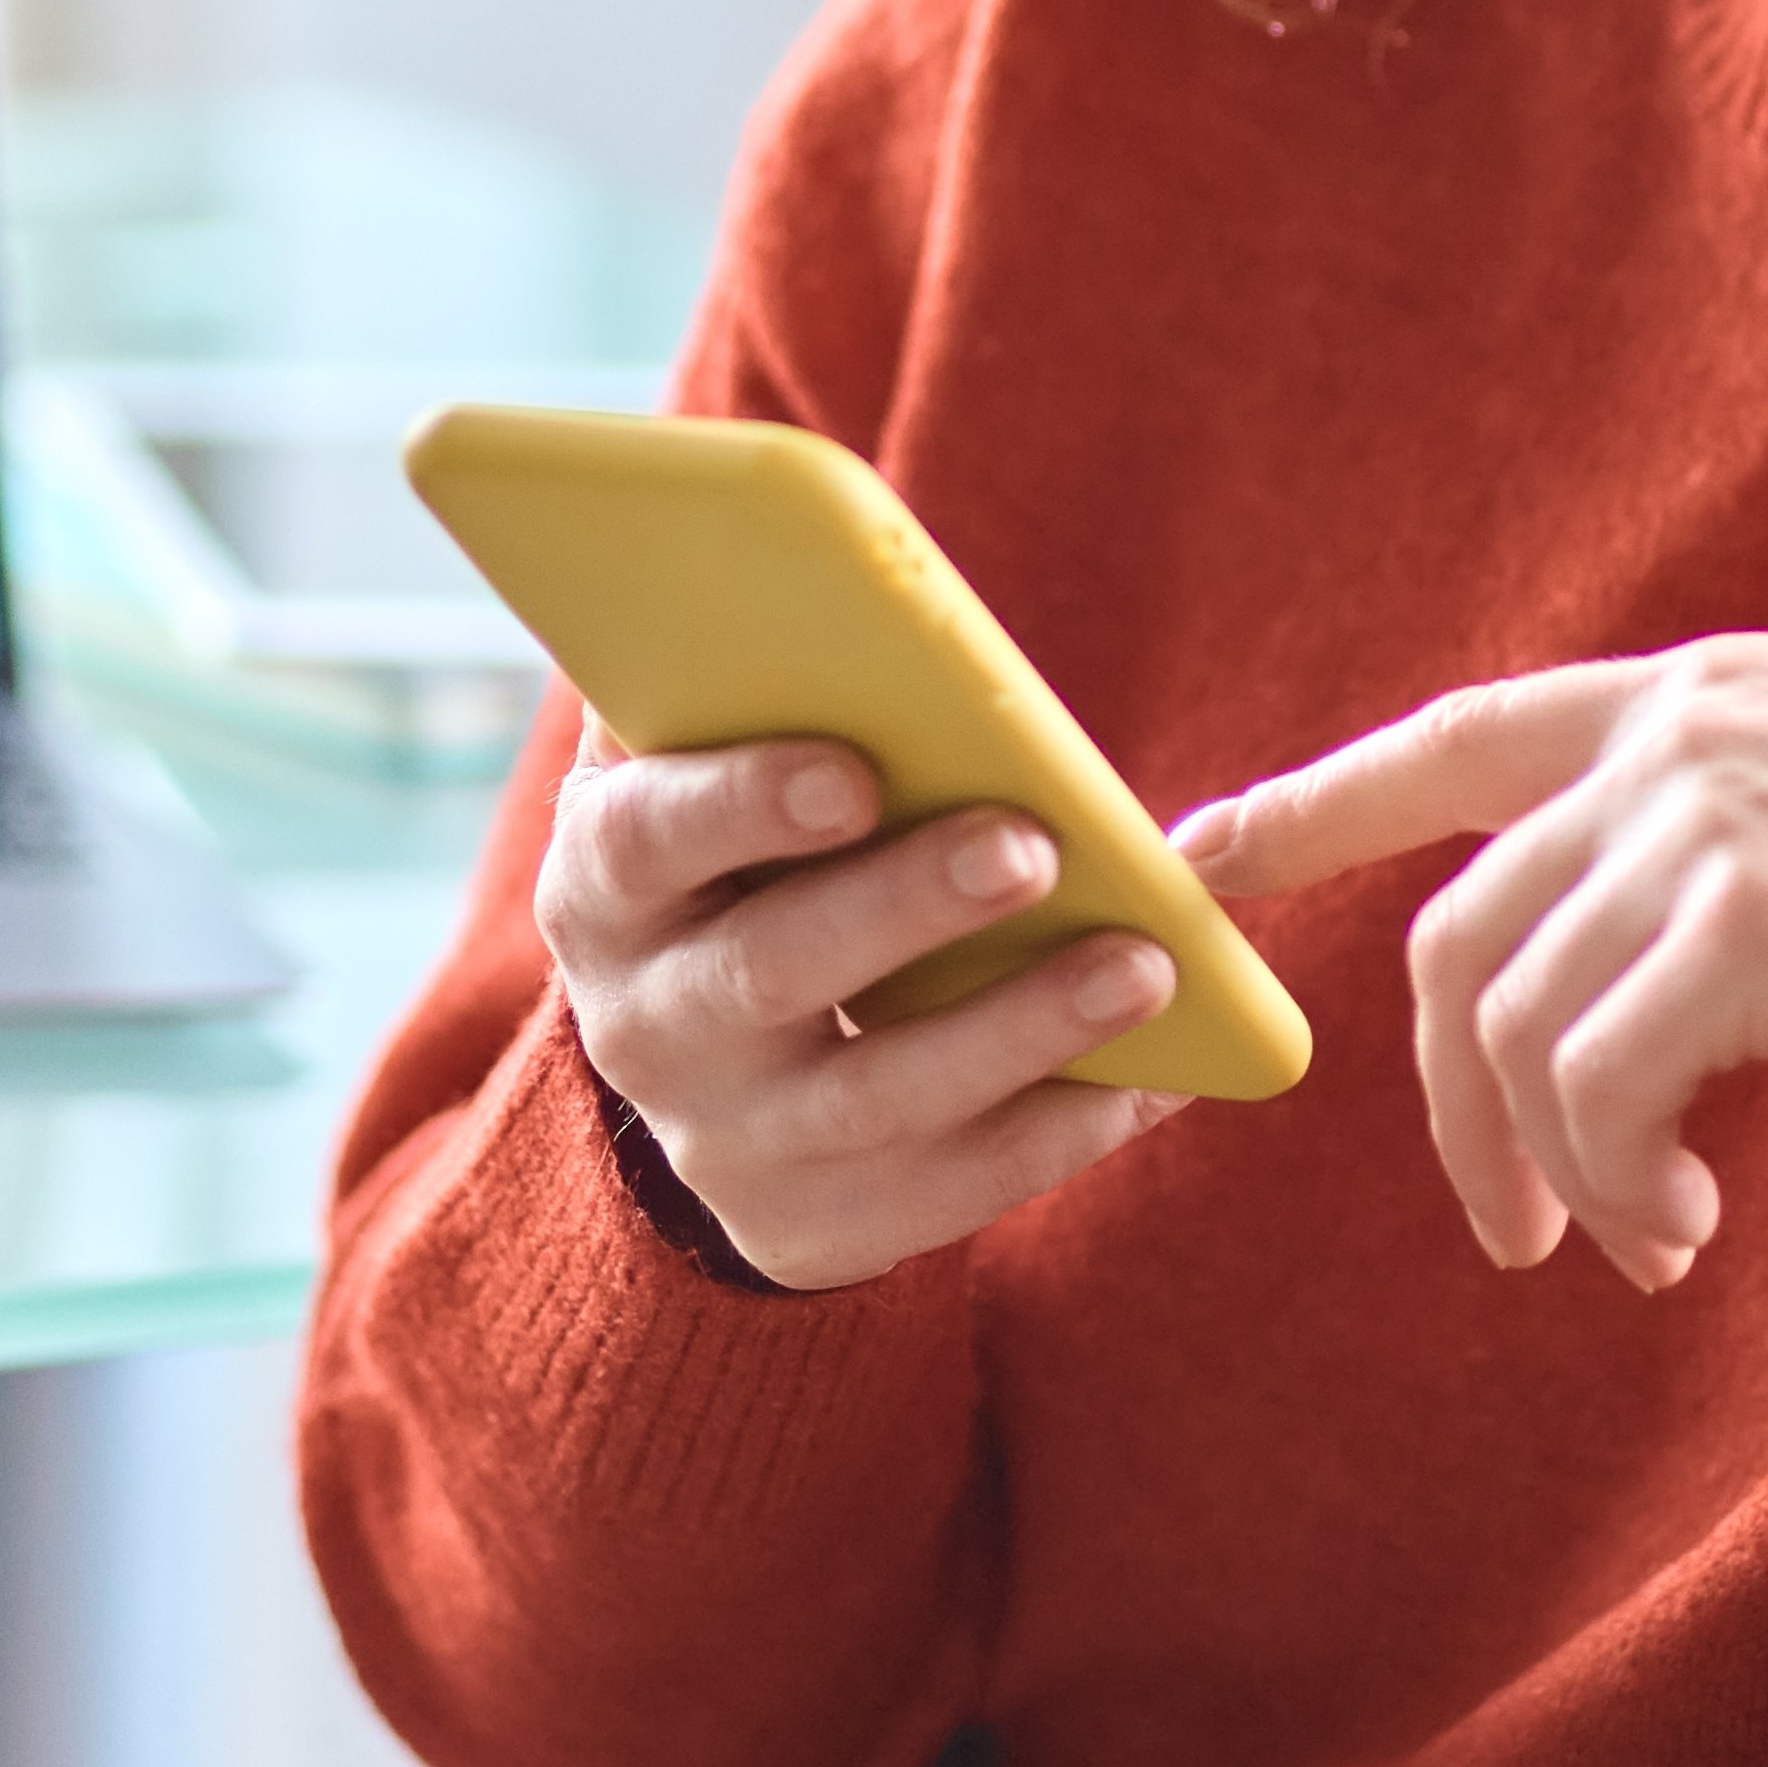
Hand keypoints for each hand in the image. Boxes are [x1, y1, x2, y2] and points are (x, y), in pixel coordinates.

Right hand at [543, 734, 1185, 1289]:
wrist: (703, 1068)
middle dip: (908, 908)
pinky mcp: (818, 1225)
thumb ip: (735, 675)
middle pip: (771, 971)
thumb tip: (827, 542)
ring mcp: (731, 1141)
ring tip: (1145, 966)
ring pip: (878, 1096)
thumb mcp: (697, 774)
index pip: (648, 840)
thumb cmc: (737, 860)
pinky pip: (952, 1190)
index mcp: (608, 884)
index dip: (744, 804)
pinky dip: (1063, 1127)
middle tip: (1033, 846)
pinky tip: (1159, 1074)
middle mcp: (648, 1025)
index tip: (855, 773)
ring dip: (1019, 1028)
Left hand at [1177, 637, 1767, 1287]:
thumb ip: (1715, 849)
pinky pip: (1599, 1088)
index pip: (1458, 738)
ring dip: (1558, 1173)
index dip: (1317, 798)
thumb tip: (1610, 982)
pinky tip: (1684, 1235)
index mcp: (1693, 699)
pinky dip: (1616, 1184)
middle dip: (1454, 1108)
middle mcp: (1678, 739)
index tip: (1204, 849)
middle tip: (1517, 1235)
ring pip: (1517, 1030)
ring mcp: (1709, 817)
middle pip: (1459, 938)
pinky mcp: (1754, 917)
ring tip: (1641, 1247)